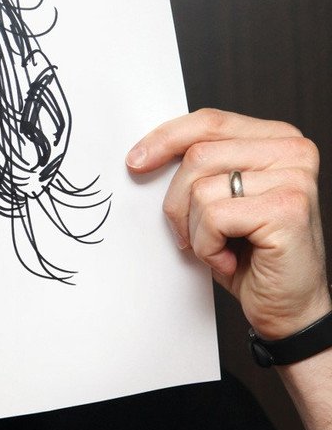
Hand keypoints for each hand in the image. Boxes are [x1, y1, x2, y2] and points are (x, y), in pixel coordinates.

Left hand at [126, 108, 329, 339]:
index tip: (135, 162)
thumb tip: (143, 153)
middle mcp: (292, 150)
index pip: (208, 122)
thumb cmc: (249, 255)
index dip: (165, 139)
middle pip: (198, 154)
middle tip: (187, 234)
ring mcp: (294, 178)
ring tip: (218, 248)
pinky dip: (208, 247)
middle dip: (177, 201)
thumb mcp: (219, 199)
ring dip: (194, 229)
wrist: (288, 308)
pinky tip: (229, 260)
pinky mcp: (287, 209)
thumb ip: (199, 167)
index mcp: (275, 138)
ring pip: (201, 188)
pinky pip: (214, 217)